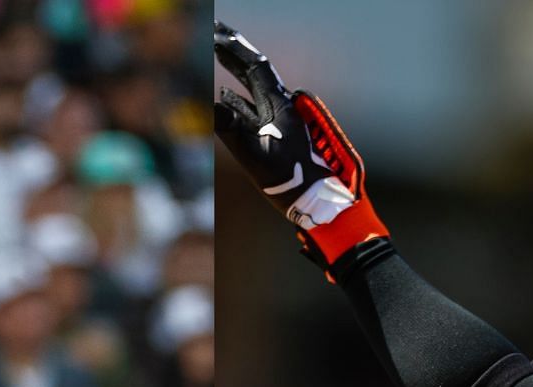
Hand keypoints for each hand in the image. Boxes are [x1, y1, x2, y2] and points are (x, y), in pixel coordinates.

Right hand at [213, 20, 387, 269]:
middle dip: (235, 55)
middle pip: (256, 73)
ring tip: (220, 59)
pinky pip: (254, 111)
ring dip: (236, 74)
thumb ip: (233, 130)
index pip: (254, 67)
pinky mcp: (279, 139)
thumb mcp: (256, 155)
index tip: (217, 33)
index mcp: (280, 105)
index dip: (235, 48)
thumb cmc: (293, 183)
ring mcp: (281, 123)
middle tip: (217, 37)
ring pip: (254, 90)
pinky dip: (237, 101)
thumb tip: (212, 106)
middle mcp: (283, 108)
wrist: (320, 206)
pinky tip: (226, 100)